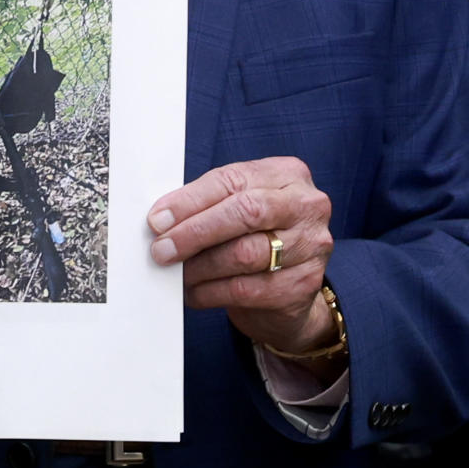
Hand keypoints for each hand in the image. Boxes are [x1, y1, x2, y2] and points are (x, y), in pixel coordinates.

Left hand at [148, 158, 339, 362]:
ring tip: (177, 273)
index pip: (233, 180)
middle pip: (246, 212)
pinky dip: (210, 292)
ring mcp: (310, 245)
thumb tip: (161, 220)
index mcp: (288, 175)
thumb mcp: (239, 208)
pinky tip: (195, 292)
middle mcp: (307, 206)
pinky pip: (246, 289)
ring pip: (245, 254)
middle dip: (196, 232)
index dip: (191, 200)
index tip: (158, 220)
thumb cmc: (258, 238)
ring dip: (200, 267)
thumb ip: (208, 205)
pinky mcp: (302, 284)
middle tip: (162, 249)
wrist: (290, 289)